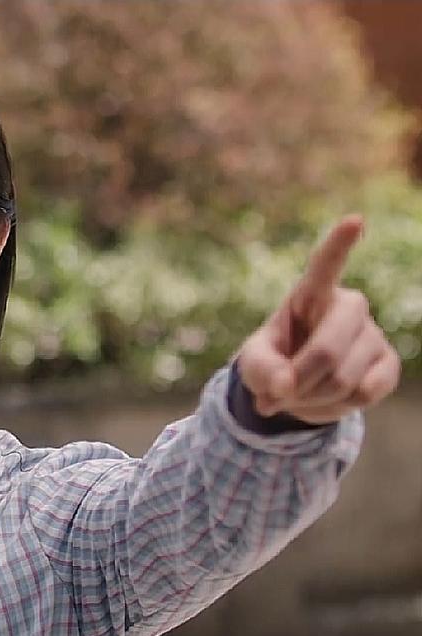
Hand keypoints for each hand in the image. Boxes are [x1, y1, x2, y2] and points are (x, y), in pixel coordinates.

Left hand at [234, 215, 400, 424]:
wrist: (298, 387)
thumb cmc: (274, 363)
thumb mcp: (254, 365)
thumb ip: (260, 372)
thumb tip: (284, 387)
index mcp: (310, 295)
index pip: (325, 266)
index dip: (339, 245)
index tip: (354, 220)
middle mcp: (349, 307)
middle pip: (327, 351)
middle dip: (299, 382)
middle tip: (277, 395)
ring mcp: (372, 334)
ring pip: (344, 379)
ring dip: (312, 398)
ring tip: (300, 394)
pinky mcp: (389, 364)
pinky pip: (365, 393)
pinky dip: (338, 406)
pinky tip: (330, 396)